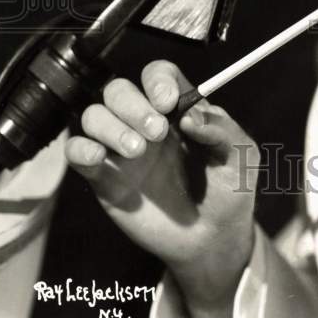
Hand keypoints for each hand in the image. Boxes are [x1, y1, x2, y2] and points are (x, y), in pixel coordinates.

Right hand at [65, 60, 259, 317]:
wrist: (213, 242)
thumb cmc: (230, 192)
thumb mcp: (241, 157)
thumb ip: (221, 130)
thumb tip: (190, 117)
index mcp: (178, 110)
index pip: (158, 75)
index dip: (158, 80)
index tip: (169, 102)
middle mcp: (145, 122)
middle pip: (119, 90)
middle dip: (134, 105)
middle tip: (158, 133)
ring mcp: (121, 149)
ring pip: (94, 115)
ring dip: (111, 126)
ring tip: (138, 152)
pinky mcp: (104, 178)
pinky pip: (76, 151)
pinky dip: (81, 148)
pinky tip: (99, 158)